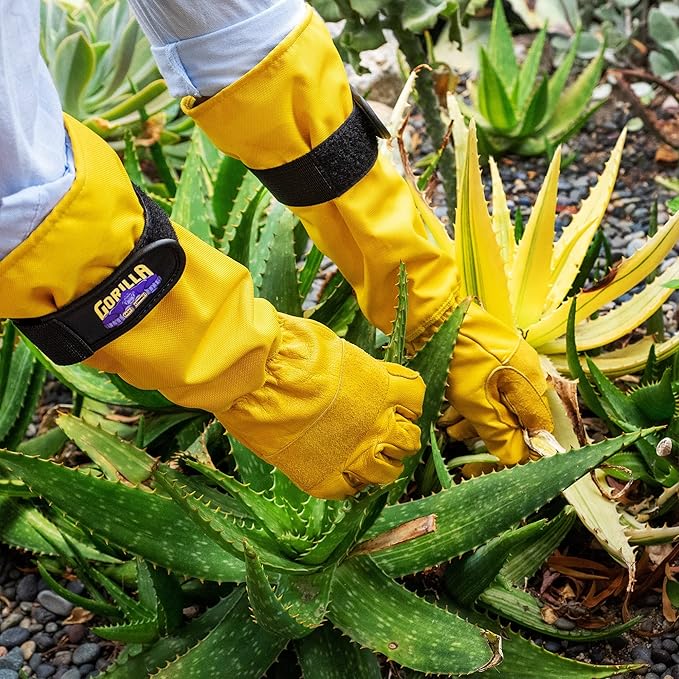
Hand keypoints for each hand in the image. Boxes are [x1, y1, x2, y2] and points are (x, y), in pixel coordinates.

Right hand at [222, 315, 424, 498]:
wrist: (262, 377)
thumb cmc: (293, 350)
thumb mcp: (338, 349)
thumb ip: (358, 368)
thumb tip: (358, 370)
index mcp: (382, 388)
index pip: (416, 399)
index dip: (405, 403)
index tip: (393, 404)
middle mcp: (377, 423)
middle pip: (410, 440)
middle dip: (399, 438)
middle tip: (380, 435)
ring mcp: (353, 453)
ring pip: (388, 472)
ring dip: (382, 466)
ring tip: (366, 460)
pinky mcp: (325, 476)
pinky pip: (348, 490)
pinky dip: (346, 483)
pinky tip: (335, 472)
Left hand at [441, 303, 552, 465]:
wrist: (436, 315)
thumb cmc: (461, 359)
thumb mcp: (477, 401)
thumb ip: (498, 431)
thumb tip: (515, 459)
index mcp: (531, 383)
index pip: (537, 428)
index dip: (519, 449)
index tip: (493, 464)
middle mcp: (524, 374)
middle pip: (514, 416)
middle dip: (487, 433)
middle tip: (460, 442)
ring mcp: (505, 365)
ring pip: (495, 403)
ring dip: (472, 420)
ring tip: (447, 427)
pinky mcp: (485, 360)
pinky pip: (483, 389)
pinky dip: (467, 403)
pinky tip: (446, 411)